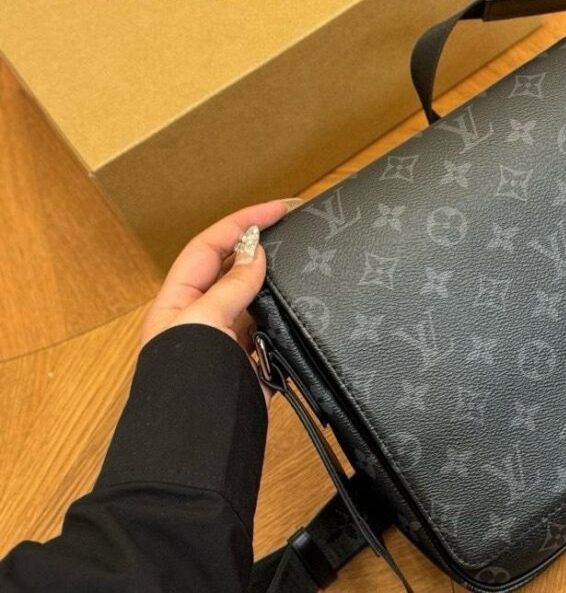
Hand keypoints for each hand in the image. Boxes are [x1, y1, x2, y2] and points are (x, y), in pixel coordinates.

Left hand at [140, 199, 301, 402]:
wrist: (196, 444)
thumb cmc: (185, 381)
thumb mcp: (204, 319)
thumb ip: (231, 285)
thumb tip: (255, 253)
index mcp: (177, 302)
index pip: (210, 247)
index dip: (242, 222)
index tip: (278, 208)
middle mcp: (199, 318)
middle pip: (232, 270)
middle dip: (261, 248)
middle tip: (295, 230)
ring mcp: (224, 341)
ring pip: (253, 300)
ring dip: (274, 285)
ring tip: (302, 266)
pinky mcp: (248, 365)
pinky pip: (269, 333)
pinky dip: (284, 322)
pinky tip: (300, 313)